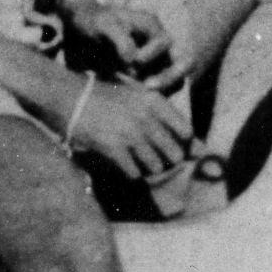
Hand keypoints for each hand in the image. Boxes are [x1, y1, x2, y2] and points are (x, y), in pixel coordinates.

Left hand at [57, 0, 181, 91]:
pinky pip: (162, 91)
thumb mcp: (102, 24)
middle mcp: (159, 44)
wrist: (80, 30)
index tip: (133, 61)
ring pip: (177, 80)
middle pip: (184, 62)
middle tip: (148, 87)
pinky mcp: (149, 77)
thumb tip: (133, 61)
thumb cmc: (93, 22)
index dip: (151, 54)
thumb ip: (119, 38)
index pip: (165, 43)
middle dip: (170, 77)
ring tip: (143, 98)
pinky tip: (137, 103)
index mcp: (151, 26)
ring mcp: (156, 62)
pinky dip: (155, 99)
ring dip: (164, 90)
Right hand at [60, 77, 195, 181]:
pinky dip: (130, 172)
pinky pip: (134, 173)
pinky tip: (121, 160)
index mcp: (155, 101)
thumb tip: (201, 152)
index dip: (181, 142)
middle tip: (151, 154)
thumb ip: (170, 123)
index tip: (169, 141)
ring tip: (134, 156)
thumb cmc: (108, 98)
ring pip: (156, 167)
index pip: (186, 132)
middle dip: (166, 159)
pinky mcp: (113, 149)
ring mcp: (130, 134)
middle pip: (174, 154)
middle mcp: (146, 117)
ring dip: (147, 167)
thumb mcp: (140, 99)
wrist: (70, 97)